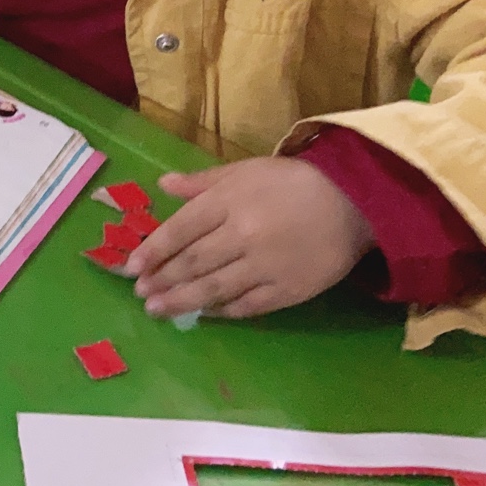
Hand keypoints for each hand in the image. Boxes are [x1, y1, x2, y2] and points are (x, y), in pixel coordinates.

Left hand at [125, 157, 375, 319]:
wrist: (354, 202)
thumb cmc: (291, 183)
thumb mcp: (244, 171)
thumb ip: (202, 183)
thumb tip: (162, 185)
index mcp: (229, 201)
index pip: (180, 229)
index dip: (153, 250)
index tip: (131, 267)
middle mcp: (243, 234)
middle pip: (192, 262)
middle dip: (162, 280)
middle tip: (140, 294)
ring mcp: (266, 265)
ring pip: (214, 288)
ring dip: (181, 301)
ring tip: (158, 310)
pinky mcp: (288, 289)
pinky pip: (247, 306)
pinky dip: (222, 311)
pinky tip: (203, 314)